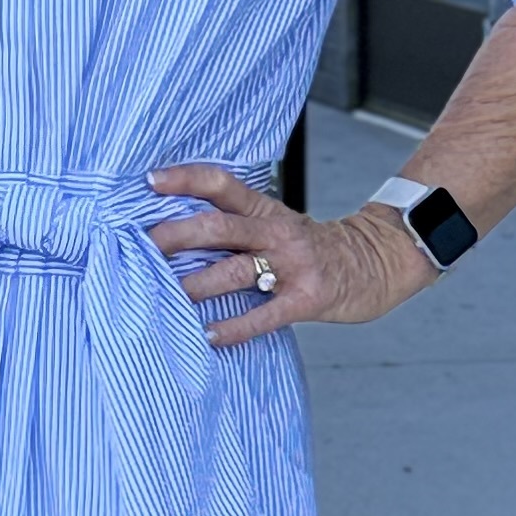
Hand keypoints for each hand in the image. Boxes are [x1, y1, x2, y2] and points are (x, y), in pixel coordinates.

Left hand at [143, 162, 432, 345]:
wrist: (377, 262)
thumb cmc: (315, 249)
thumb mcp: (280, 224)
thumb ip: (238, 226)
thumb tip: (178, 234)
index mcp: (266, 210)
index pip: (222, 184)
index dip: (186, 178)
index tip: (149, 181)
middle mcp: (276, 232)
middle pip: (218, 227)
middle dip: (175, 236)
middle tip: (138, 247)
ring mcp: (293, 265)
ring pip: (234, 271)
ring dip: (195, 286)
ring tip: (161, 298)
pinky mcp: (307, 298)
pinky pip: (264, 315)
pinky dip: (234, 327)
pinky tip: (208, 337)